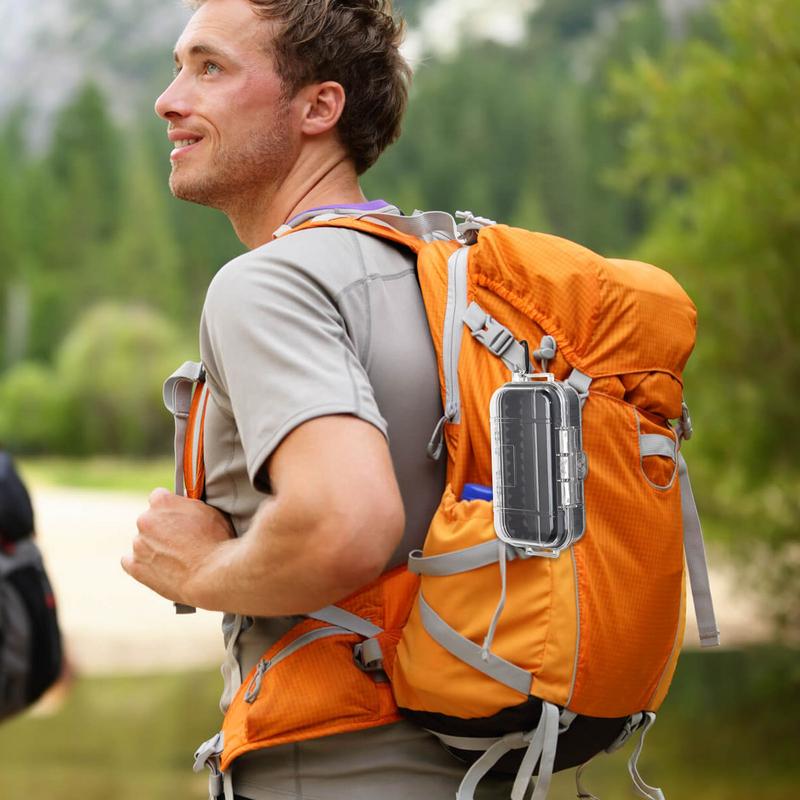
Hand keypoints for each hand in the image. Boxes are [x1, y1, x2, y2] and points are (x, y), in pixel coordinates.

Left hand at [122, 488, 234, 605]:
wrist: (212, 574)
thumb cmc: (216, 541)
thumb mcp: (210, 512)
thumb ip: (190, 506)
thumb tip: (184, 503)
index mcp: (162, 502)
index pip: (158, 497)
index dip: (170, 508)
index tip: (178, 516)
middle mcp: (145, 519)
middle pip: (149, 520)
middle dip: (161, 528)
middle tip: (181, 540)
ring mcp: (138, 544)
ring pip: (142, 542)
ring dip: (154, 547)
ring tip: (175, 559)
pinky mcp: (136, 567)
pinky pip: (129, 562)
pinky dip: (141, 564)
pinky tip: (156, 567)